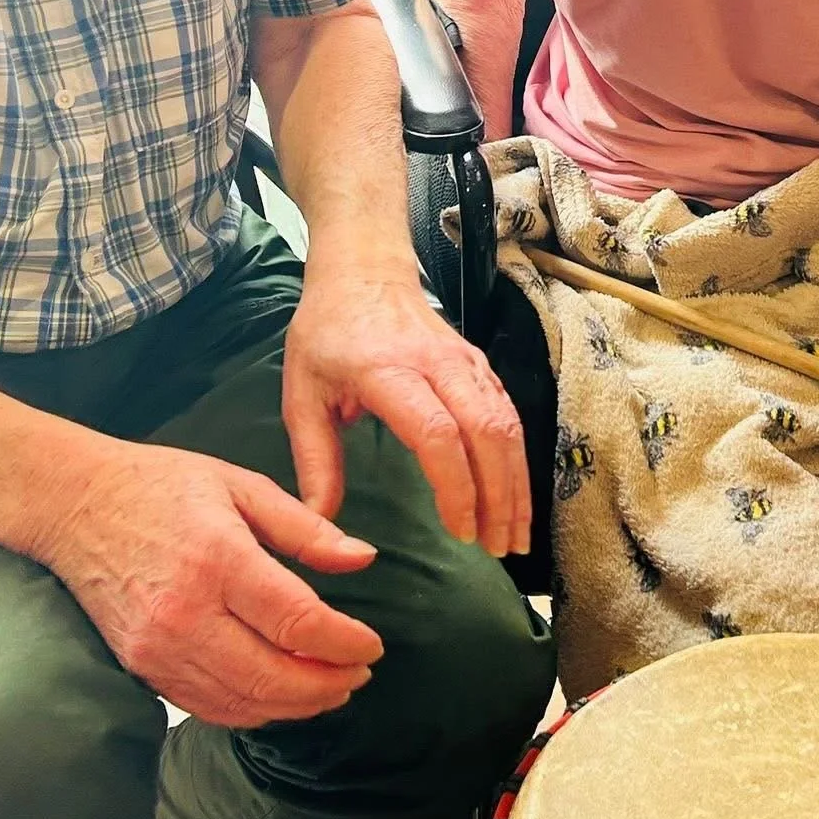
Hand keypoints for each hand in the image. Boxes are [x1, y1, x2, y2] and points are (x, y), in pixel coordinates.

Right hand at [32, 441, 383, 726]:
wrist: (75, 504)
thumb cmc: (160, 486)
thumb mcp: (241, 485)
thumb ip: (305, 528)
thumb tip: (363, 558)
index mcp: (218, 559)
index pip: (298, 622)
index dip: (345, 644)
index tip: (373, 647)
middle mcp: (185, 614)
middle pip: (274, 678)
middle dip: (329, 685)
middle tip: (360, 674)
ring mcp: (158, 649)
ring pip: (243, 703)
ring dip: (296, 706)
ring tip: (330, 687)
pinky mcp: (141, 668)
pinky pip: (208, 707)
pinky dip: (253, 710)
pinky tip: (280, 695)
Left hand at [281, 272, 531, 558]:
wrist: (363, 271)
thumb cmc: (327, 333)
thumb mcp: (301, 393)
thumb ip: (314, 460)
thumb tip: (322, 522)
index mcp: (388, 372)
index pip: (438, 433)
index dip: (456, 487)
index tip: (460, 531)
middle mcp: (437, 364)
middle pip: (486, 432)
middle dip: (500, 496)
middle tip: (498, 548)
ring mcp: (465, 361)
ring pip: (507, 424)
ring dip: (516, 483)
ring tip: (514, 534)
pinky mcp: (479, 363)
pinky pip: (509, 412)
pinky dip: (517, 458)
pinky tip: (515, 495)